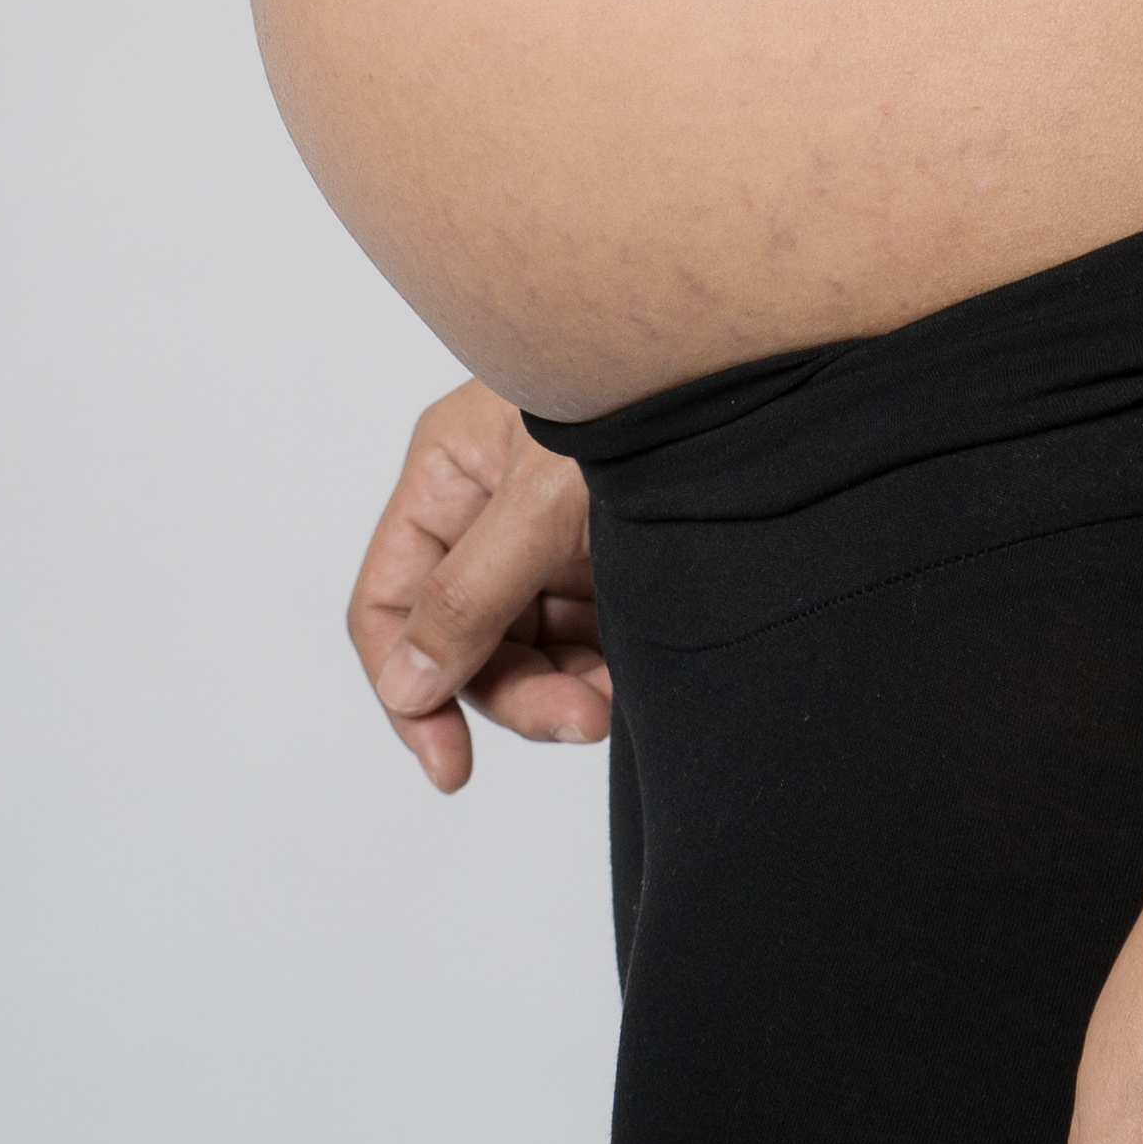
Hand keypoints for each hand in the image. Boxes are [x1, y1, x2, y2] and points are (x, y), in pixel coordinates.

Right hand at [346, 382, 612, 791]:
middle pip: (465, 642)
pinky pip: (584, 645)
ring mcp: (549, 540)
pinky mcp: (608, 563)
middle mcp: (489, 512)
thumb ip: (472, 594)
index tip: (450, 766)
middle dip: (514, 694)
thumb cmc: (641, 396)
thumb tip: (407, 687)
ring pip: (527, 654)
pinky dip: (601, 677)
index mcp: (449, 474)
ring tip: (608, 707)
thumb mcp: (544, 497)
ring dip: (562, 694)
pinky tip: (629, 688)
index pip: (389, 603)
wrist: (753, 377)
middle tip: (577, 721)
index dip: (408, 691)